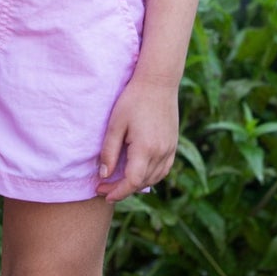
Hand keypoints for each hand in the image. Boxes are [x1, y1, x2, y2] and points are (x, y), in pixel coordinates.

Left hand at [95, 75, 178, 203]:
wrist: (158, 82)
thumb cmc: (133, 100)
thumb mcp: (115, 124)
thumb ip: (109, 152)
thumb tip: (104, 175)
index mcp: (146, 148)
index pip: (132, 181)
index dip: (117, 191)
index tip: (102, 192)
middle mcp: (161, 152)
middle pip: (142, 182)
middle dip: (123, 189)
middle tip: (104, 187)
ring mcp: (170, 149)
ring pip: (154, 178)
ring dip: (136, 184)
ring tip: (119, 182)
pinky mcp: (173, 145)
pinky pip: (164, 169)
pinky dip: (151, 176)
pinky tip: (139, 173)